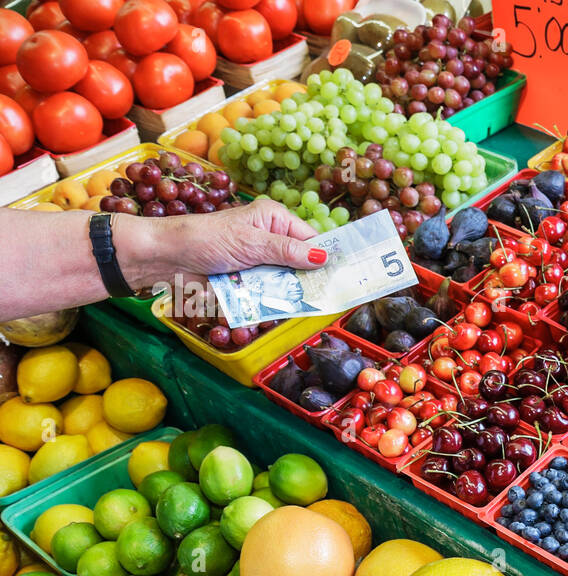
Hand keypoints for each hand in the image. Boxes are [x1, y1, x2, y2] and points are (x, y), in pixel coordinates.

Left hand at [117, 197, 326, 291]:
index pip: (311, 239)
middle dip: (312, 278)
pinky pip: (271, 294)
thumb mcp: (252, 243)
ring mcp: (261, 262)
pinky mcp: (250, 282)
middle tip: (331, 295)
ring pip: (289, 281)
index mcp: (275, 220)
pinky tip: (286, 309)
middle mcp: (271, 240)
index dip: (327, 256)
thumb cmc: (206, 239)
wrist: (168, 259)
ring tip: (311, 305)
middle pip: (303, 262)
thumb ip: (288, 252)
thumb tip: (324, 257)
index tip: (345, 274)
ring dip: (293, 292)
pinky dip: (276, 302)